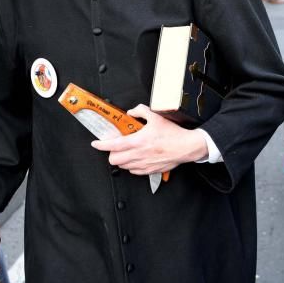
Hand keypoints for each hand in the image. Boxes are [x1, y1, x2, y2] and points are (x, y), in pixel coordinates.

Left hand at [91, 104, 207, 174]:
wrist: (187, 146)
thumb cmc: (173, 133)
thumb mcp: (156, 116)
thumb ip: (141, 111)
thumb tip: (131, 111)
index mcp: (138, 141)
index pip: (113, 145)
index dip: (101, 145)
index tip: (96, 143)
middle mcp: (139, 154)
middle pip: (114, 160)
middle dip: (111, 153)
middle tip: (115, 147)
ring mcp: (144, 164)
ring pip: (123, 166)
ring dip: (121, 159)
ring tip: (126, 152)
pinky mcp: (150, 170)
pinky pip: (134, 171)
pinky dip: (131, 166)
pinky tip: (136, 159)